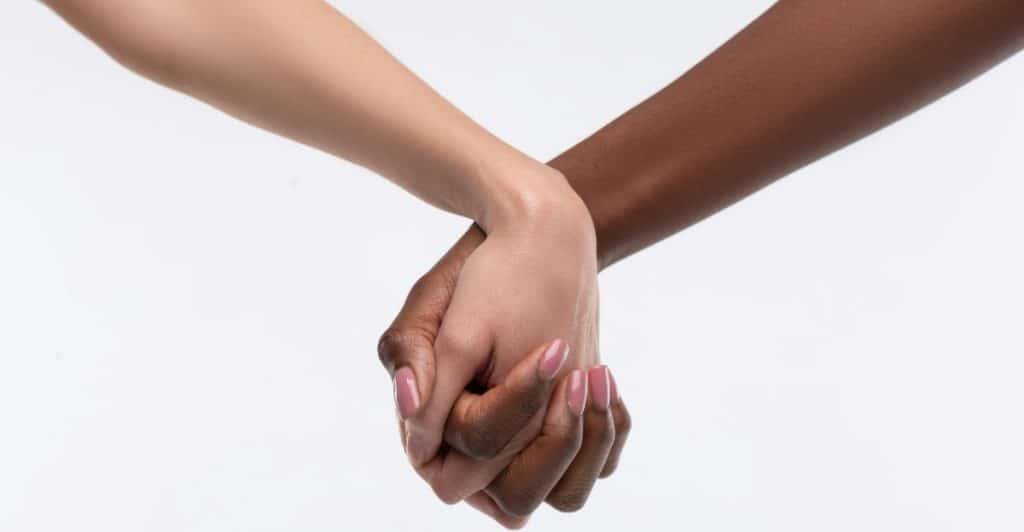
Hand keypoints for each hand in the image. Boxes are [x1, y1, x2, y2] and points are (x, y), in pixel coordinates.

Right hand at [379, 219, 630, 525]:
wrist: (528, 244)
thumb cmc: (474, 273)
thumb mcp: (433, 304)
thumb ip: (413, 360)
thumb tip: (411, 410)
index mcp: (433, 427)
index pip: (460, 472)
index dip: (507, 415)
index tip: (547, 351)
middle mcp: (477, 449)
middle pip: (517, 498)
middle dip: (553, 440)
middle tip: (577, 373)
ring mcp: (522, 444)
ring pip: (564, 494)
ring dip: (585, 445)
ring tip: (592, 377)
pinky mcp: (559, 429)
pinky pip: (595, 466)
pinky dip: (606, 434)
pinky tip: (601, 383)